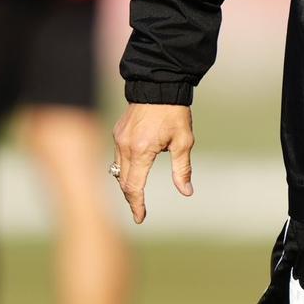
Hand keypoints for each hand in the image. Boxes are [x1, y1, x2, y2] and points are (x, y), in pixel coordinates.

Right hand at [111, 103, 194, 223]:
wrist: (160, 85)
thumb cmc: (175, 112)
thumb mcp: (184, 141)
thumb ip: (182, 168)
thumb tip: (186, 192)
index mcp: (142, 151)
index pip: (134, 187)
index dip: (137, 205)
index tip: (140, 218)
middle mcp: (125, 146)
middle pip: (123, 182)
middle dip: (131, 197)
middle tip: (139, 210)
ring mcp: (118, 139)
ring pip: (118, 170)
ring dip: (127, 183)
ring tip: (137, 194)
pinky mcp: (117, 132)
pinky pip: (118, 156)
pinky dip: (125, 167)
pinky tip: (133, 170)